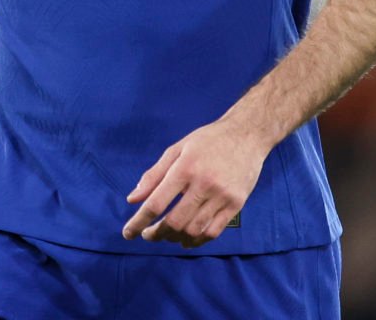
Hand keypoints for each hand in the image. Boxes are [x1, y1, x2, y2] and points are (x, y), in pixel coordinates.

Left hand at [121, 118, 267, 247]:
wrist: (247, 134)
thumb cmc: (208, 141)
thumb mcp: (177, 149)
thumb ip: (154, 175)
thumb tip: (132, 200)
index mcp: (185, 168)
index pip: (157, 203)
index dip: (139, 221)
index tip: (129, 233)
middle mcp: (204, 183)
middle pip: (174, 222)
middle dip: (156, 234)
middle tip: (148, 235)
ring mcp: (222, 196)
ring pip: (193, 230)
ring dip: (175, 239)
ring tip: (167, 236)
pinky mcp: (236, 204)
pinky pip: (213, 232)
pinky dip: (196, 240)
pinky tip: (187, 239)